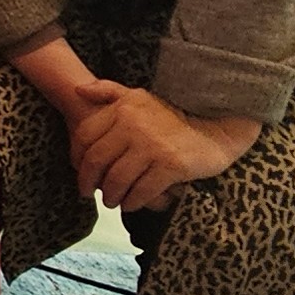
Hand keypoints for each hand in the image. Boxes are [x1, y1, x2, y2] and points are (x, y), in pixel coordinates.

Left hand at [68, 90, 260, 211]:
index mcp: (123, 109)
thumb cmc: (172, 116)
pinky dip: (132, 202)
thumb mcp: (139, 97)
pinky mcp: (170, 166)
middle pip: (97, 160)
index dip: (77, 158)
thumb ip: (108, 91)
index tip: (80, 171)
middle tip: (88, 192)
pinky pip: (141, 191)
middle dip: (88, 182)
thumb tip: (78, 90)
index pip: (86, 137)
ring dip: (110, 196)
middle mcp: (134, 125)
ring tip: (111, 201)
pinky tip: (131, 204)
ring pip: (117, 179)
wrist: (217, 129)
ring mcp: (152, 146)